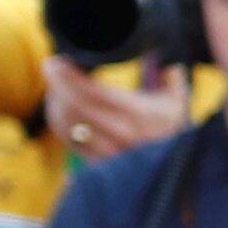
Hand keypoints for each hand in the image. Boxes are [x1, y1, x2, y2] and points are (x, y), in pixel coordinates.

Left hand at [41, 51, 192, 156]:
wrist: (176, 172)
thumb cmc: (173, 130)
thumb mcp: (177, 100)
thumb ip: (170, 75)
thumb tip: (160, 56)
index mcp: (138, 115)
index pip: (92, 92)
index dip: (69, 75)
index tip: (58, 61)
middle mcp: (121, 135)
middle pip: (74, 106)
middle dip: (56, 83)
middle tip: (50, 66)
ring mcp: (107, 153)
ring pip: (67, 124)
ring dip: (54, 101)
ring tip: (53, 85)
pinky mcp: (98, 165)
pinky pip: (69, 140)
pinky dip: (58, 121)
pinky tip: (57, 106)